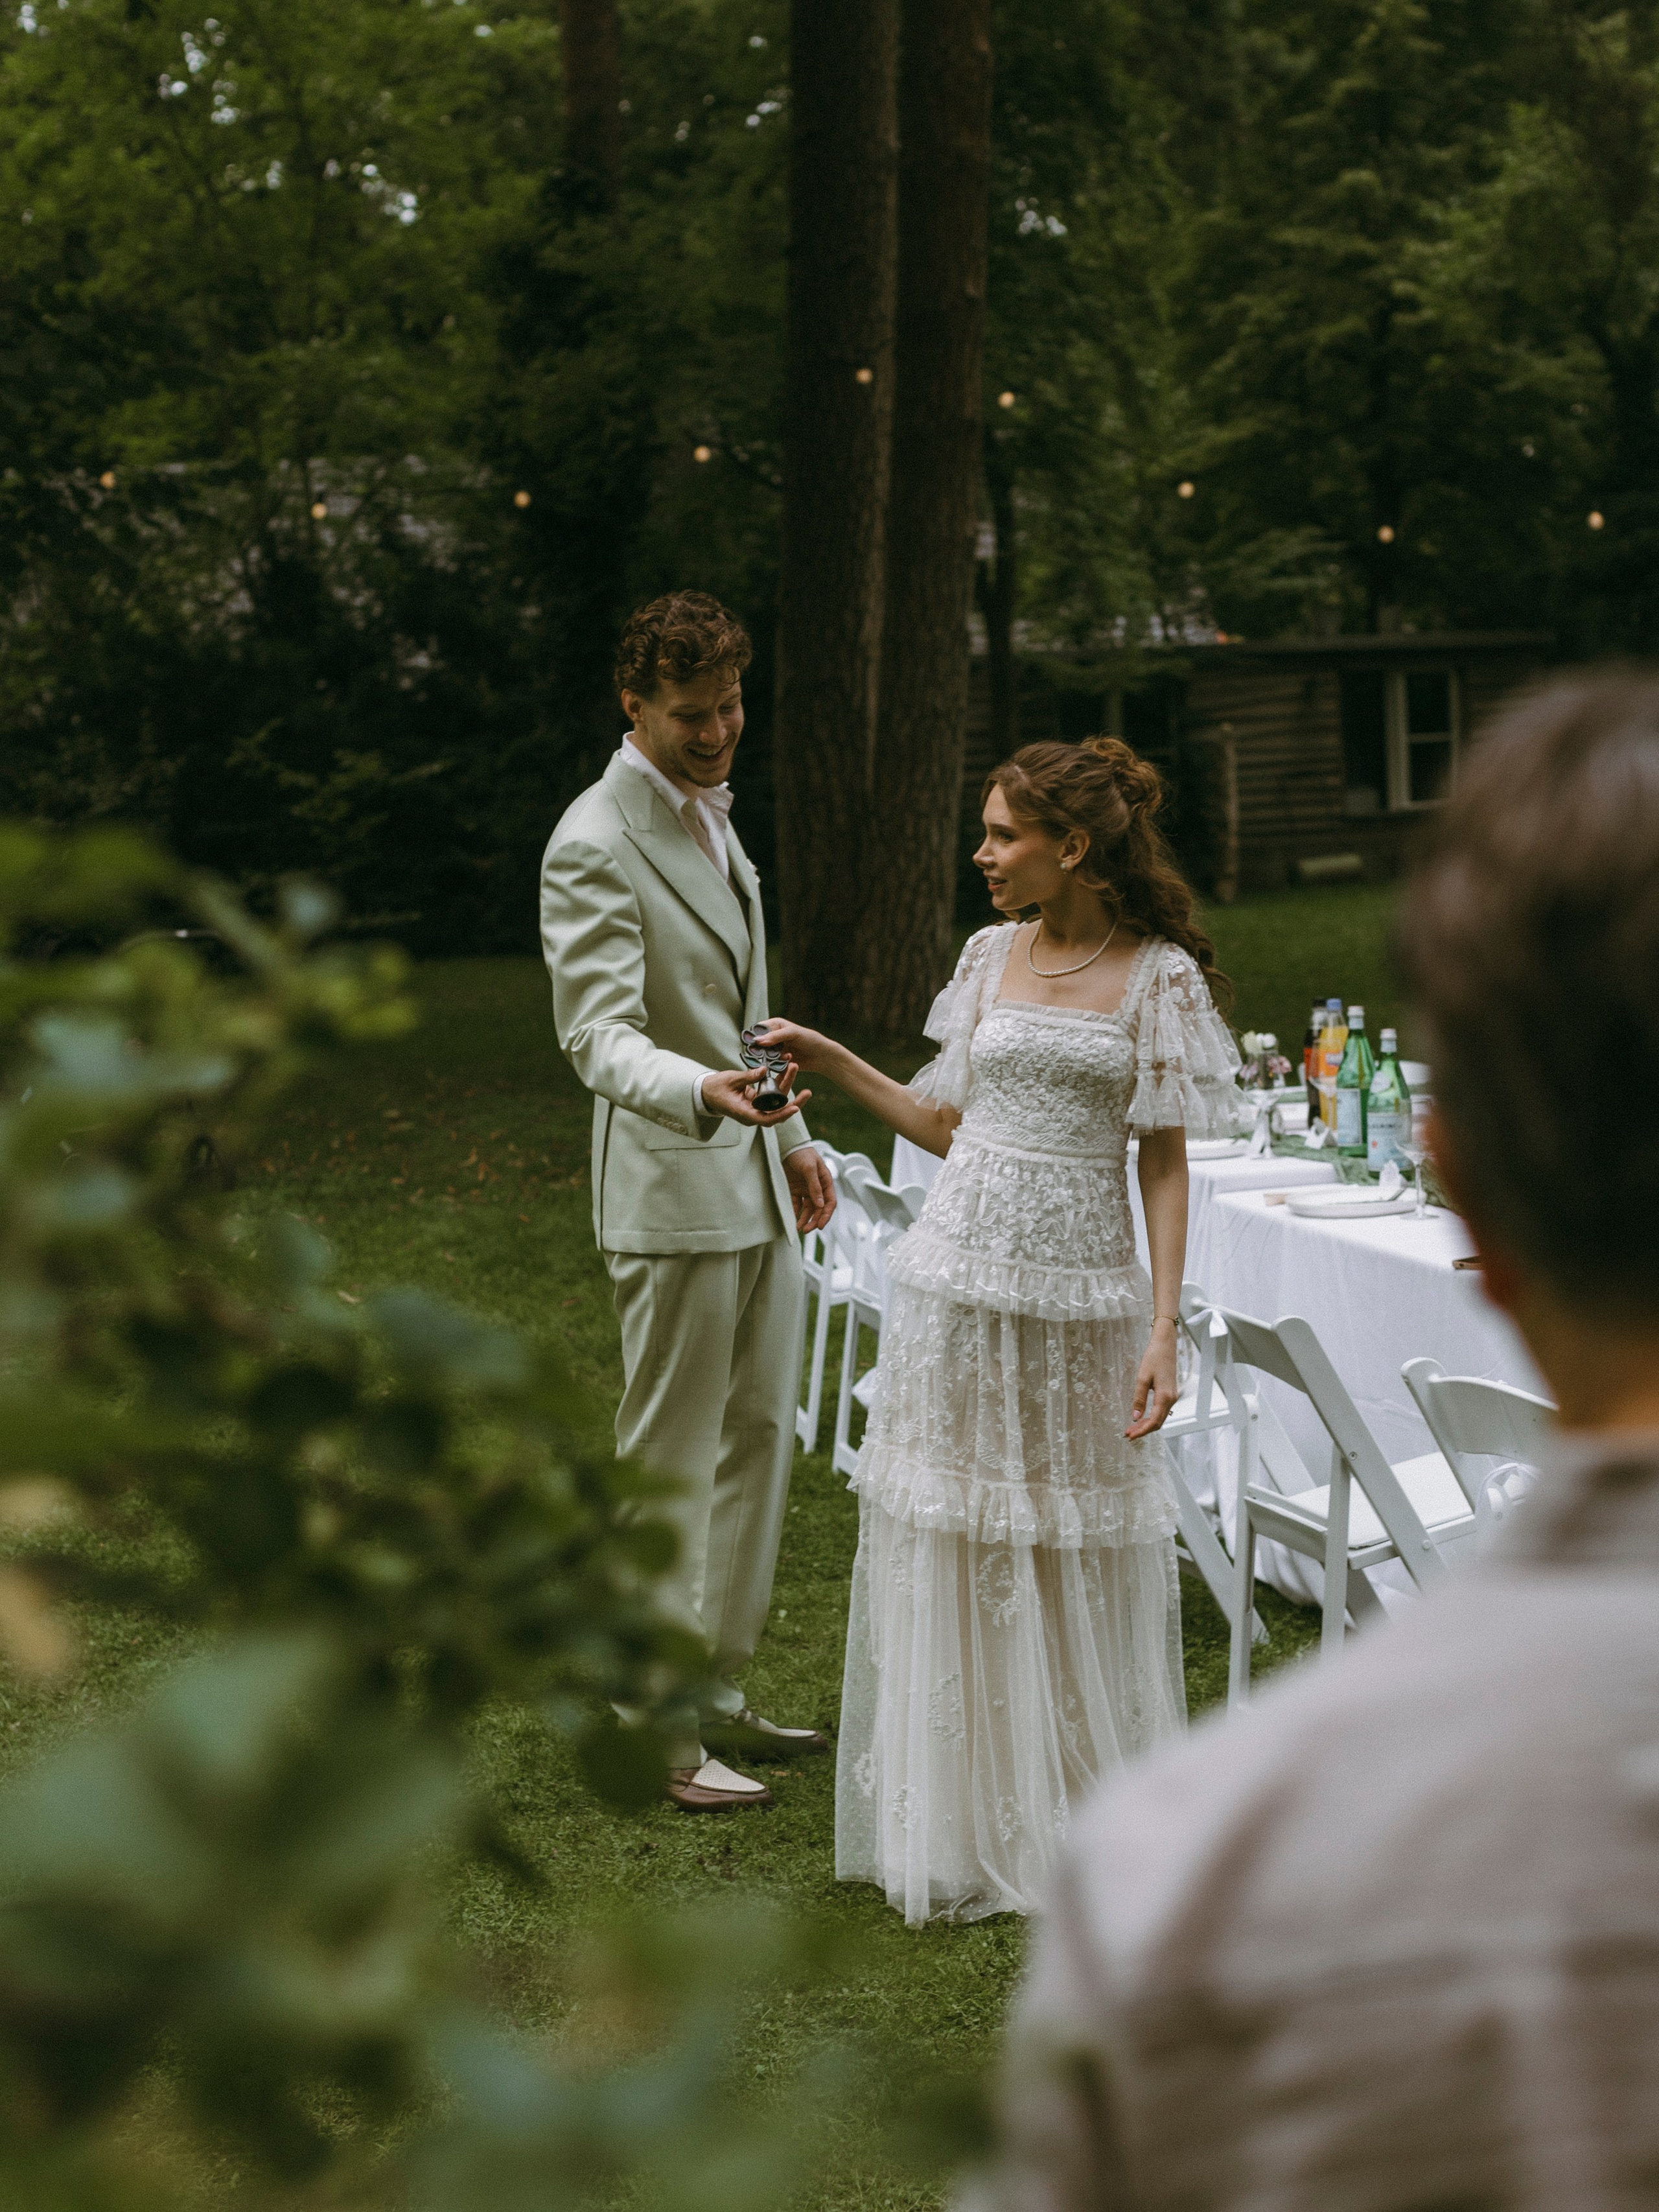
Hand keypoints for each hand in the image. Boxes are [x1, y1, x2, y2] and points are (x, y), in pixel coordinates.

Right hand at [701, 1064, 812, 1126]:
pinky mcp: (758, 1101)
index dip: (782, 1114)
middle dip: (794, 1102)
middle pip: (778, 1112)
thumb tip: (766, 1069)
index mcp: (745, 1114)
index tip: (794, 1108)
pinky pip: (772, 1094)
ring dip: (787, 1085)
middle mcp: (754, 1114)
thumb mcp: (731, 1080)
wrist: (707, 1092)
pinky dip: (779, 1083)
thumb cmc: (716, 1088)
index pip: (767, 1119)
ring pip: (777, 1101)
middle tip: (807, 1093)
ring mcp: (756, 1108)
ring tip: (795, 1067)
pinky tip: (786, 1069)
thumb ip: (749, 1076)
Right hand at [748, 1017, 833, 1074]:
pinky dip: (776, 1064)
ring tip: (785, 1056)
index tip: (755, 1044)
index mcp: (775, 1025)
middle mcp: (774, 1037)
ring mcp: (776, 1050)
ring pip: (764, 1055)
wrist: (822, 1056)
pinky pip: (771, 1064)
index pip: (758, 1029)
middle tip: (768, 1054)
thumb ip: (775, 1036)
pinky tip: (787, 1061)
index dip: (754, 1036)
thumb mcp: (793, 1033)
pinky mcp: (779, 1061)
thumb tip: (757, 1040)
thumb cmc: (810, 1040)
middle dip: (761, 1050)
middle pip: (759, 1044)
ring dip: (771, 1058)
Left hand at [783, 1145, 835, 1233]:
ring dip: (804, 1219)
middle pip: (818, 1208)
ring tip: (799, 1228)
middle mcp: (816, 1188)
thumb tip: (820, 1204)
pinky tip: (791, 1219)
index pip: (829, 1202)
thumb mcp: (810, 1168)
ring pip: (807, 1209)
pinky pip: (795, 1204)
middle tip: (807, 1230)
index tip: (820, 1225)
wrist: (786, 1145)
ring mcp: (805, 1189)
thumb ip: (814, 1186)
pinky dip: (794, 1212)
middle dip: (814, 1220)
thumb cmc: (802, 1153)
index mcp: (825, 1182)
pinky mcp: (794, 1190)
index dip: (826, 1215)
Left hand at [1126, 1318, 1179, 1438]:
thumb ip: (1139, 1399)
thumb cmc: (1154, 1358)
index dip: (1142, 1431)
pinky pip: (1161, 1410)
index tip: (1130, 1435)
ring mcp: (1172, 1397)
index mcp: (1165, 1397)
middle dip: (1143, 1430)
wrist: (1165, 1345)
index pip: (1154, 1421)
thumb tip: (1135, 1417)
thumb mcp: (1142, 1378)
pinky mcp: (1169, 1393)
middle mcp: (1171, 1399)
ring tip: (1132, 1428)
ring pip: (1160, 1417)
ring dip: (1146, 1424)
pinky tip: (1141, 1417)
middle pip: (1158, 1422)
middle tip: (1128, 1434)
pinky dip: (1151, 1417)